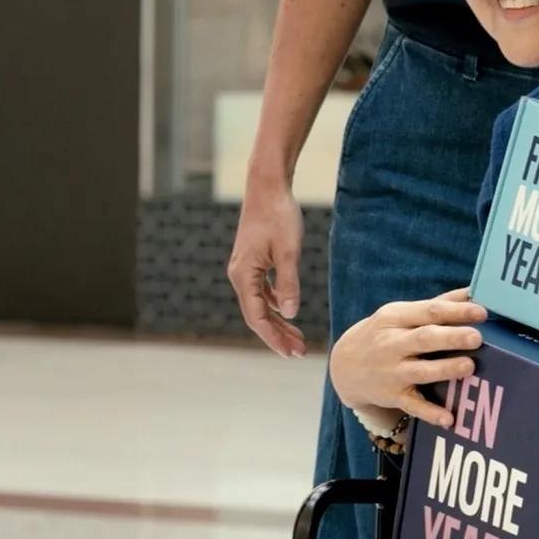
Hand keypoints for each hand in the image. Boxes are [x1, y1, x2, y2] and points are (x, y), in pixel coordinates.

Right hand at [227, 177, 305, 356]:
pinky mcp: (253, 261)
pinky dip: (276, 304)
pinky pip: (262, 291)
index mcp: (244, 275)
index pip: (257, 317)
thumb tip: (291, 314)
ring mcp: (245, 268)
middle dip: (278, 335)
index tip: (290, 353)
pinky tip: (289, 312)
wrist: (267, 186)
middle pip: (257, 315)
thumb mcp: (289, 251)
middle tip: (299, 352)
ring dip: (278, 322)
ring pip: (260, 304)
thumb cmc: (278, 215)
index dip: (273, 338)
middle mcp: (239, 275)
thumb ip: (289, 283)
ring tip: (298, 339)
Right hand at [329, 288, 485, 427]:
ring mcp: (391, 371)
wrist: (346, 365)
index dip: (456, 311)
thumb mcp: (403, 313)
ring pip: (420, 371)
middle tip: (477, 337)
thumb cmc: (386, 334)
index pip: (429, 311)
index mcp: (397, 318)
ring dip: (445, 369)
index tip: (482, 312)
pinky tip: (449, 418)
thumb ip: (438, 304)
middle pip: (424, 338)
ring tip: (469, 366)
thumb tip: (474, 292)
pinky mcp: (392, 396)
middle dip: (451, 337)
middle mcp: (392, 343)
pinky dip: (430, 413)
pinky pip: (412, 405)